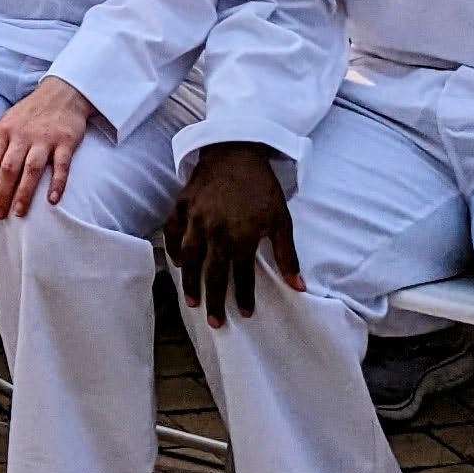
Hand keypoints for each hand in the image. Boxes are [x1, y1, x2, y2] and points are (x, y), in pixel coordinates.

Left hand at [0, 76, 97, 220]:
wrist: (61, 94)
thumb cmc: (29, 113)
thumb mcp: (3, 122)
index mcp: (4, 130)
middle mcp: (22, 135)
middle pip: (8, 168)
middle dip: (2, 194)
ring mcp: (44, 138)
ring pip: (31, 168)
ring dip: (24, 193)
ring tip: (19, 213)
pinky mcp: (65, 141)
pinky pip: (61, 165)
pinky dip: (57, 183)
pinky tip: (52, 200)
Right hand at [163, 143, 303, 323]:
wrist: (237, 149)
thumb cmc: (262, 186)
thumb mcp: (281, 219)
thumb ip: (287, 255)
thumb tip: (300, 287)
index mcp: (241, 236)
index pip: (241, 275)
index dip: (243, 296)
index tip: (244, 314)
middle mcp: (216, 231)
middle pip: (212, 273)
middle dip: (213, 300)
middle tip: (214, 323)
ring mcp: (196, 218)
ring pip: (189, 257)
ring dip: (190, 282)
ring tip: (191, 301)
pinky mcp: (183, 204)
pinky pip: (173, 231)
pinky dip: (174, 248)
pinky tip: (177, 262)